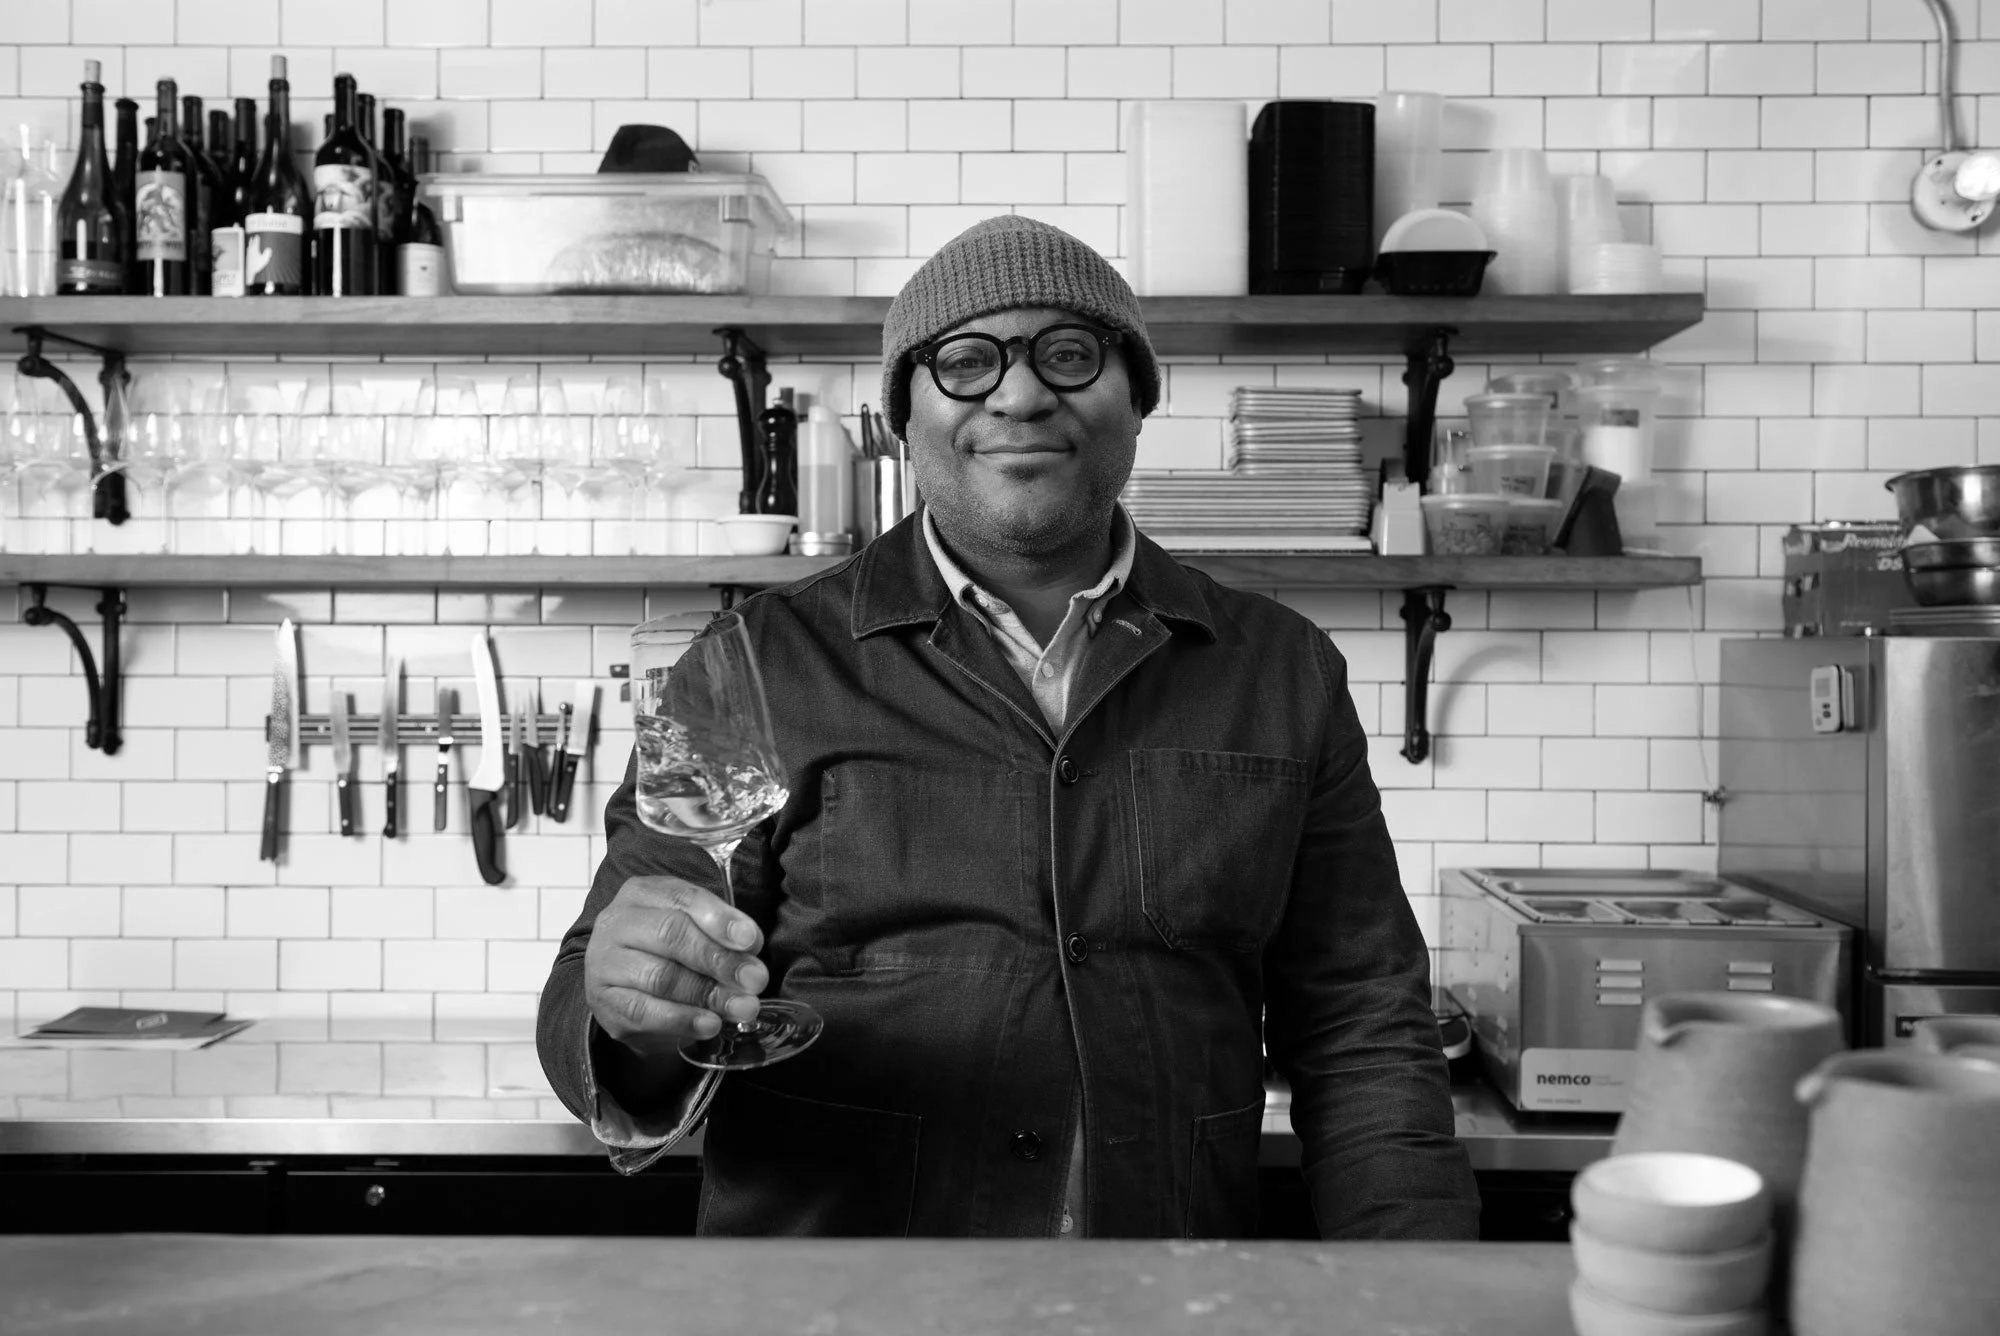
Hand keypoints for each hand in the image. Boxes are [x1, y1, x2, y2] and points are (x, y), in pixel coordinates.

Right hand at [584, 875, 768, 1055]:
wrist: (631, 992)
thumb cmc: (669, 951)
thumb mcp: (695, 929)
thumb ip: (722, 934)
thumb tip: (750, 949)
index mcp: (643, 892)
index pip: (683, 899)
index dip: (720, 919)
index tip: (750, 940)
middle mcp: (618, 922)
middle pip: (670, 935)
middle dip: (719, 959)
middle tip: (755, 980)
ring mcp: (605, 962)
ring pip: (659, 976)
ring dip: (707, 994)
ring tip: (741, 1007)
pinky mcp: (604, 1002)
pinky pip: (643, 1012)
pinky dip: (682, 1020)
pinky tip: (710, 1024)